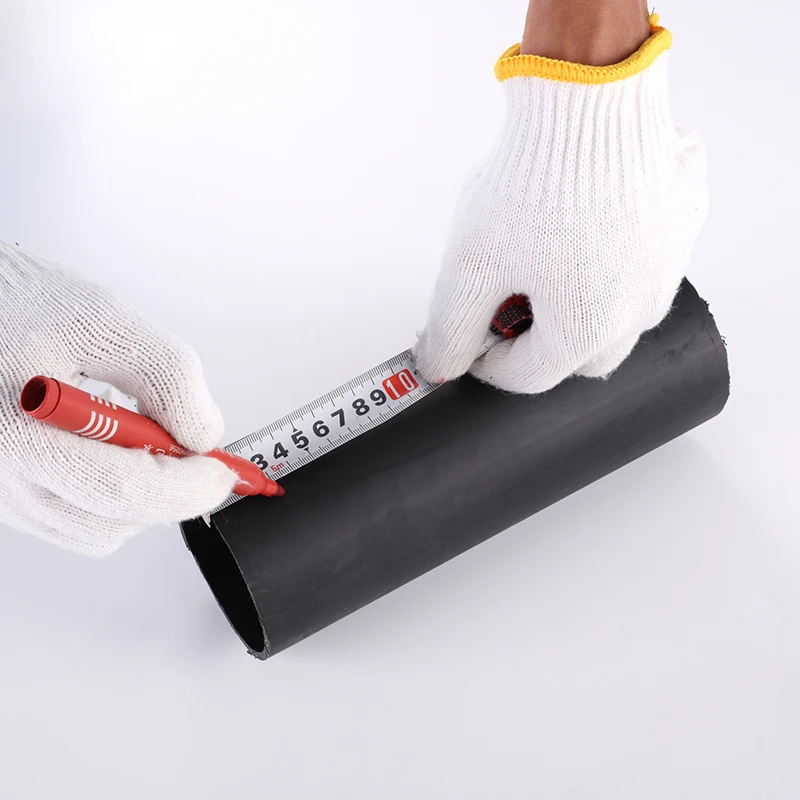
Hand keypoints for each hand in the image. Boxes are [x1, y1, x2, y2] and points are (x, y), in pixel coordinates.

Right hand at [0, 242, 236, 556]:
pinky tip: (100, 445)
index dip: (188, 488)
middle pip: (115, 521)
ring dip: (136, 493)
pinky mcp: (2, 498)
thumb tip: (203, 435)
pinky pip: (72, 520)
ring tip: (127, 429)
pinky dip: (105, 494)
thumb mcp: (105, 320)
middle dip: (169, 490)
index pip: (125, 491)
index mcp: (19, 432)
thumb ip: (167, 378)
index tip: (224, 472)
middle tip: (190, 448)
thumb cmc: (15, 303)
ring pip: (97, 530)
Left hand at [414, 18, 707, 393]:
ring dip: (576, 306)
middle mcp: (638, 309)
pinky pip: (644, 263)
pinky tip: (586, 229)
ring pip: (614, 315)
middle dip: (536, 342)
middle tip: (507, 303)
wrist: (588, 100)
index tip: (471, 339)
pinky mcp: (680, 228)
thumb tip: (442, 366)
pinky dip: (612, 262)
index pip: (529, 376)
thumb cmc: (535, 182)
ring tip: (543, 262)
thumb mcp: (471, 264)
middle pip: (577, 356)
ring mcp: (667, 268)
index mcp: (588, 329)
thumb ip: (452, 327)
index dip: (488, 363)